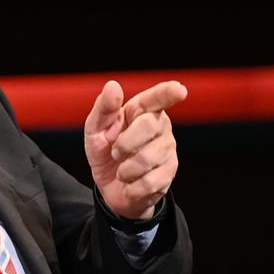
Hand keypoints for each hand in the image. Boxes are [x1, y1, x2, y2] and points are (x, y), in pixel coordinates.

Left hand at [83, 80, 186, 219]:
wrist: (110, 186)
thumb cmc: (104, 150)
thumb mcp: (95, 129)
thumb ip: (104, 109)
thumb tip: (113, 86)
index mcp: (141, 111)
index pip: (157, 98)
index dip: (167, 93)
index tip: (179, 89)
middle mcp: (160, 127)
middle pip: (149, 126)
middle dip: (125, 143)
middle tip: (115, 152)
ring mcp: (168, 150)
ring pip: (148, 158)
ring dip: (125, 169)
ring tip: (122, 170)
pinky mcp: (169, 174)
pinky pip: (150, 182)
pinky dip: (132, 187)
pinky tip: (130, 184)